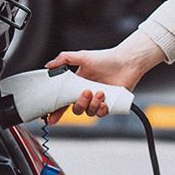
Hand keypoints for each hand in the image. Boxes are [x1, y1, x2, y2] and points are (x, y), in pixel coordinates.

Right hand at [43, 31, 166, 124]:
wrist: (127, 62)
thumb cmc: (106, 58)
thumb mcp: (83, 56)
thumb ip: (64, 59)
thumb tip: (48, 65)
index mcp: (78, 84)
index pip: (64, 100)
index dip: (56, 110)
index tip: (51, 117)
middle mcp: (87, 94)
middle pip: (76, 109)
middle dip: (79, 103)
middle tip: (86, 92)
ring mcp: (98, 100)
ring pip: (88, 112)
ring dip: (92, 105)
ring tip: (100, 92)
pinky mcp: (109, 104)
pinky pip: (101, 114)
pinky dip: (101, 109)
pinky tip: (105, 101)